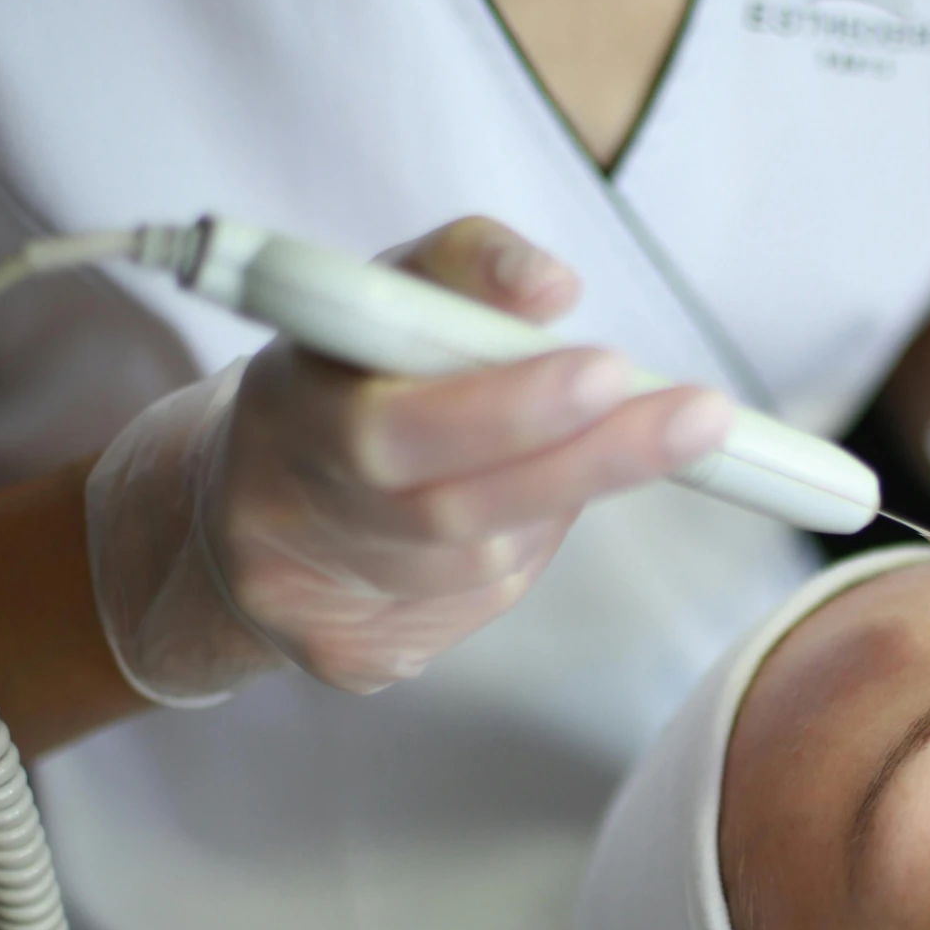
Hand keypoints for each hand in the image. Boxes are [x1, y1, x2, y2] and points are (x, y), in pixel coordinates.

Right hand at [86, 215, 733, 701]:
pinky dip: (516, 553)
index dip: (505, 408)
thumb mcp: (380, 298)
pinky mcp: (347, 661)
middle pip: (453, 513)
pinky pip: (474, 611)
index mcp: (281, 408)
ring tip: (587, 443)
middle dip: (588, 460)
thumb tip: (549, 287)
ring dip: (555, 503)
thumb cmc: (335, 382)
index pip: (393, 426)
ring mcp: (310, 604)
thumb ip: (461, 268)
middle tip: (697, 417)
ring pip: (483, 565)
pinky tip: (510, 515)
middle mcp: (280, 516)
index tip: (611, 371)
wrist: (233, 506)